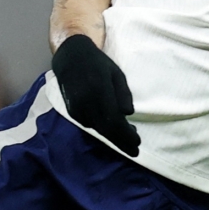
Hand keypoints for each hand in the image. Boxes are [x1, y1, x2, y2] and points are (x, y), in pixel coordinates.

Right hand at [51, 34, 140, 157]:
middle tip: (135, 151)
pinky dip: (102, 130)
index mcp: (100, 91)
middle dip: (122, 142)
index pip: (114, 120)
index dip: (126, 135)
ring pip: (98, 129)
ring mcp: (77, 108)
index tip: (138, 142)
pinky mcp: (73, 112)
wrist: (70, 58)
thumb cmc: (98, 64)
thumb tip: (128, 114)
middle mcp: (86, 103)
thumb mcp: (116, 73)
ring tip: (127, 138)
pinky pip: (90, 125)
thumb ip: (123, 94)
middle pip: (106, 130)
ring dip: (113, 137)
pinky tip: (112, 129)